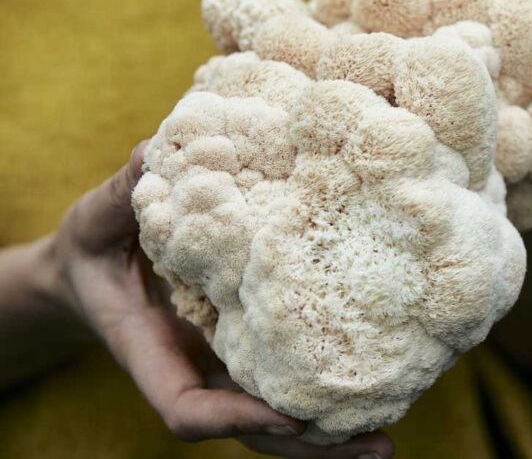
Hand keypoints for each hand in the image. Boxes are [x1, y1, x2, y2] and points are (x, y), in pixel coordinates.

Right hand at [46, 141, 393, 458]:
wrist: (99, 272)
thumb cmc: (94, 248)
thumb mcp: (95, 221)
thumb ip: (119, 196)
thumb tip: (153, 154)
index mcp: (151, 350)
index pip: (187, 407)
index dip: (233, 416)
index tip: (287, 414)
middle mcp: (197, 369)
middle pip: (252, 428)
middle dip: (309, 446)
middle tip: (376, 450)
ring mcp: (226, 367)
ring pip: (276, 419)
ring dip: (329, 438)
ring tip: (385, 446)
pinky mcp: (250, 350)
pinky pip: (289, 381)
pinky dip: (327, 395)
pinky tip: (380, 391)